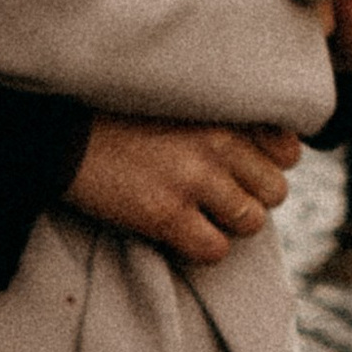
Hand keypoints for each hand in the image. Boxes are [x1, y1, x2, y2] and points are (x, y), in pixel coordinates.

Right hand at [64, 117, 302, 265]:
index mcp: (222, 111)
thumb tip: (282, 151)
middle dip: (249, 198)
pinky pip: (215, 250)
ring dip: (226, 225)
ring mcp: (194, 179)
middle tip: (215, 195)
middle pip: (275, 192)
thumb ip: (227, 119)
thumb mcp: (183, 101)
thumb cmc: (123, 118)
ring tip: (196, 212)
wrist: (63, 138)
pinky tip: (178, 231)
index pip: (288, 152)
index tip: (242, 169)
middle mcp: (217, 142)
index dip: (267, 166)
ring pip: (250, 223)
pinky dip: (201, 248)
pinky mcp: (167, 215)